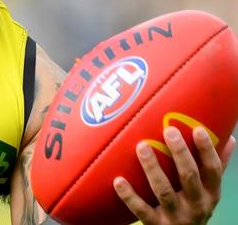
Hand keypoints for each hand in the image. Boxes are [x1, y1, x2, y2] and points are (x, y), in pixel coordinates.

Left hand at [113, 126, 235, 223]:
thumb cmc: (194, 206)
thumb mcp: (210, 191)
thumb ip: (215, 166)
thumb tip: (229, 138)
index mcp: (211, 194)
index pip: (213, 170)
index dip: (207, 150)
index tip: (197, 129)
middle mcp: (196, 205)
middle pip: (189, 176)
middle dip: (179, 153)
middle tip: (168, 130)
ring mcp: (176, 216)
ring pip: (164, 191)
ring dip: (152, 168)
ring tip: (141, 147)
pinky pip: (141, 210)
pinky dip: (129, 196)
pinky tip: (118, 180)